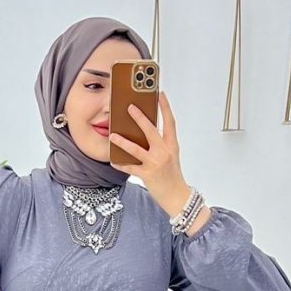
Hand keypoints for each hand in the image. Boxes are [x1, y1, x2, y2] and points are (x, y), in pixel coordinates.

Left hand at [107, 92, 194, 220]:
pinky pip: (130, 167)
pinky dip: (120, 164)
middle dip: (140, 118)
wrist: (177, 196)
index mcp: (172, 145)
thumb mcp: (170, 156)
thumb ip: (160, 144)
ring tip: (113, 135)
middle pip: (151, 131)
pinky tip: (113, 160)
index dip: (165, 107)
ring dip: (123, 142)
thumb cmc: (172, 175)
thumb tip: (144, 132)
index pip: (170, 122)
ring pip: (136, 149)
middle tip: (130, 107)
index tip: (160, 94)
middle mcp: (164, 152)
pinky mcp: (147, 175)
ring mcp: (155, 163)